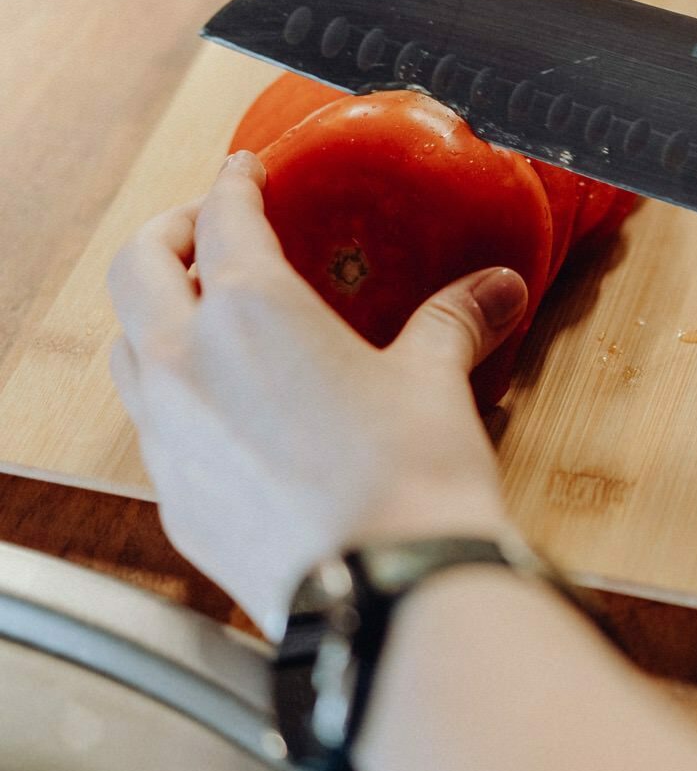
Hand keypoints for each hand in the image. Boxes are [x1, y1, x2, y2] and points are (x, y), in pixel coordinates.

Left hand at [108, 151, 525, 635]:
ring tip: (198, 317)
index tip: (244, 174)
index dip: (233, 185)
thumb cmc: (408, 486)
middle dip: (167, 236)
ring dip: (155, 318)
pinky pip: (152, 429)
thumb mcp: (434, 383)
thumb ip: (451, 322)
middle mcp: (187, 364)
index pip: (221, 218)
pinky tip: (218, 413)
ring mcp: (169, 438)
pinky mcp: (174, 502)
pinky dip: (172, 399)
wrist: (384, 596)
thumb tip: (493, 289)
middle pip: (138, 268)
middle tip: (201, 230)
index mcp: (251, 311)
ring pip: (129, 350)